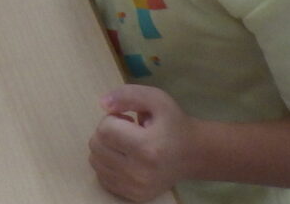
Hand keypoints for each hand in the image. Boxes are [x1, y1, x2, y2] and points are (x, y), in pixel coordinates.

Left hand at [89, 86, 195, 201]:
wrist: (195, 155)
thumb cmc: (174, 124)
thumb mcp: (156, 99)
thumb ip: (128, 95)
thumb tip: (102, 103)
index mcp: (147, 148)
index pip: (105, 129)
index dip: (112, 118)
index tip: (128, 119)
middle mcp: (139, 172)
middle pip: (96, 146)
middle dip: (106, 132)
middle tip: (126, 131)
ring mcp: (136, 187)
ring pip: (95, 161)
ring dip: (105, 147)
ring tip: (126, 144)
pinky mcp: (134, 196)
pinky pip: (102, 177)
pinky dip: (107, 164)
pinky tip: (125, 157)